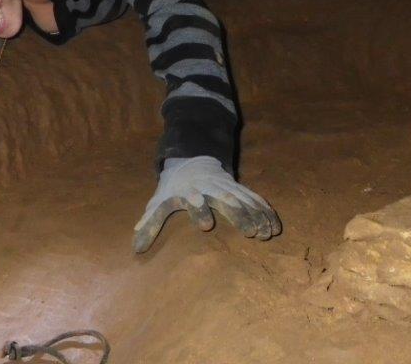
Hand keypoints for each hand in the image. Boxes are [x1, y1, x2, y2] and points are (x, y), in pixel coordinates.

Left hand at [132, 156, 281, 252]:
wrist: (191, 161)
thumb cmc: (173, 188)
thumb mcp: (158, 201)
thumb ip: (149, 223)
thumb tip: (136, 248)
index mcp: (188, 191)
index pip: (193, 200)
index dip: (199, 210)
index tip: (206, 225)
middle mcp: (210, 188)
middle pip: (225, 200)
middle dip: (238, 214)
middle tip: (249, 232)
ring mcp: (227, 187)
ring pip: (244, 200)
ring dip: (256, 215)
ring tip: (266, 234)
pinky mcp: (239, 189)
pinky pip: (255, 200)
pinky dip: (265, 212)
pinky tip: (274, 227)